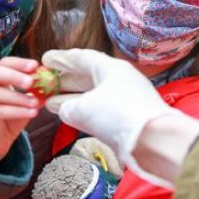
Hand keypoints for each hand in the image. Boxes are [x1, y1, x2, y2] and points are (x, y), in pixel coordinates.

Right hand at [0, 56, 41, 167]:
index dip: (19, 63)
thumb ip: (35, 92)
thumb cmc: (11, 119)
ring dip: (19, 97)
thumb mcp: (26, 103)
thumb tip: (52, 84)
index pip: (4, 64)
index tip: (35, 65)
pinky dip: (16, 111)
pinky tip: (31, 113)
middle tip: (31, 81)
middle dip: (15, 76)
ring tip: (36, 102)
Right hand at [41, 49, 186, 186]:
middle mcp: (119, 80)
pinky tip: (70, 117)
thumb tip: (64, 109)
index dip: (62, 59)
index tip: (45, 60)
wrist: (154, 140)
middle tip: (44, 81)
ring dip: (71, 98)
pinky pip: (99, 109)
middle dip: (64, 79)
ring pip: (93, 94)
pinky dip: (83, 111)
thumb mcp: (84, 109)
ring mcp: (124, 99)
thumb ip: (68, 107)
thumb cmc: (118, 115)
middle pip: (87, 76)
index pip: (82, 58)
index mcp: (111, 68)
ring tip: (50, 102)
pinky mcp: (127, 118)